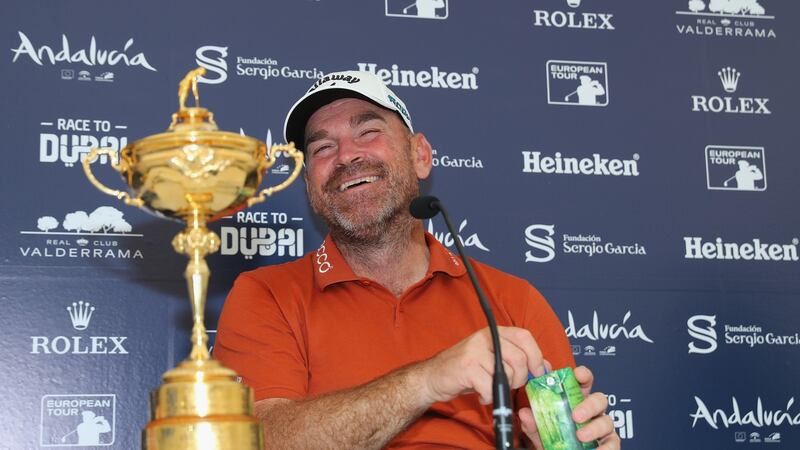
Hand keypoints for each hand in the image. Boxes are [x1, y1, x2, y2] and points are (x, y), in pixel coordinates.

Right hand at [418, 327, 545, 404]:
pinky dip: (488, 397)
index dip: (536, 356)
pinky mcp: (467, 367)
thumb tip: (546, 367)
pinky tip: (481, 394)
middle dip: (520, 378)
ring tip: (491, 389)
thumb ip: (518, 360)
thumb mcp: (493, 360)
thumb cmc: (467, 370)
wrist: (433, 377)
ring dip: (503, 389)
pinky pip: (491, 387)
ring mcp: (475, 351)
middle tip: (509, 385)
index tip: (538, 373)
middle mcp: (484, 337)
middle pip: (519, 358)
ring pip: (507, 373)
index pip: (524, 336)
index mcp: (494, 332)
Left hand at [519, 365, 619, 449]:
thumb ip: (534, 423)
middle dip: (589, 405)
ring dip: (594, 428)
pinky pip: (613, 443)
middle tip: (575, 415)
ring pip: (606, 421)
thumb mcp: (541, 432)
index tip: (577, 374)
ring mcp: (602, 429)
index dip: (583, 375)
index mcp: (576, 402)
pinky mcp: (610, 445)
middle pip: (599, 399)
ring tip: (580, 436)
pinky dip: (605, 447)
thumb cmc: (555, 443)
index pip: (583, 382)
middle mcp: (592, 413)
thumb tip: (525, 412)